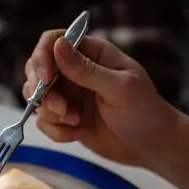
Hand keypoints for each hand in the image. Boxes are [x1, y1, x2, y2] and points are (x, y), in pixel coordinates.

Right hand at [23, 30, 180, 166]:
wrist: (151, 147)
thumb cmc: (144, 112)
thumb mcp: (120, 88)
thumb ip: (87, 70)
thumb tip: (58, 45)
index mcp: (92, 54)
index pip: (54, 41)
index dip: (43, 57)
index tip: (46, 78)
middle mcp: (76, 73)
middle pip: (37, 70)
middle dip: (42, 92)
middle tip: (61, 108)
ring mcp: (69, 97)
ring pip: (37, 98)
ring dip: (50, 114)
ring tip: (75, 122)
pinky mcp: (66, 120)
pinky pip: (45, 123)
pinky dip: (56, 131)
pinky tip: (77, 134)